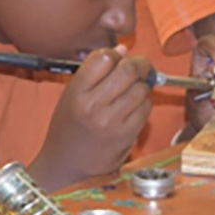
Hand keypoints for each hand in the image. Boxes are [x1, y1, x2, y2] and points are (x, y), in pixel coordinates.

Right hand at [30, 47, 152, 189]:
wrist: (68, 164)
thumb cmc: (69, 127)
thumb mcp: (71, 95)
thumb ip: (94, 72)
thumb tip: (122, 50)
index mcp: (77, 92)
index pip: (104, 57)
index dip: (115, 54)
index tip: (118, 58)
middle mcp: (95, 105)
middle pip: (128, 70)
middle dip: (139, 63)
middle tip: (140, 66)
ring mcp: (113, 121)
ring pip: (141, 88)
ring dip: (142, 85)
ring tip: (133, 90)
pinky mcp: (128, 134)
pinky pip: (146, 108)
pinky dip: (144, 102)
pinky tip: (134, 106)